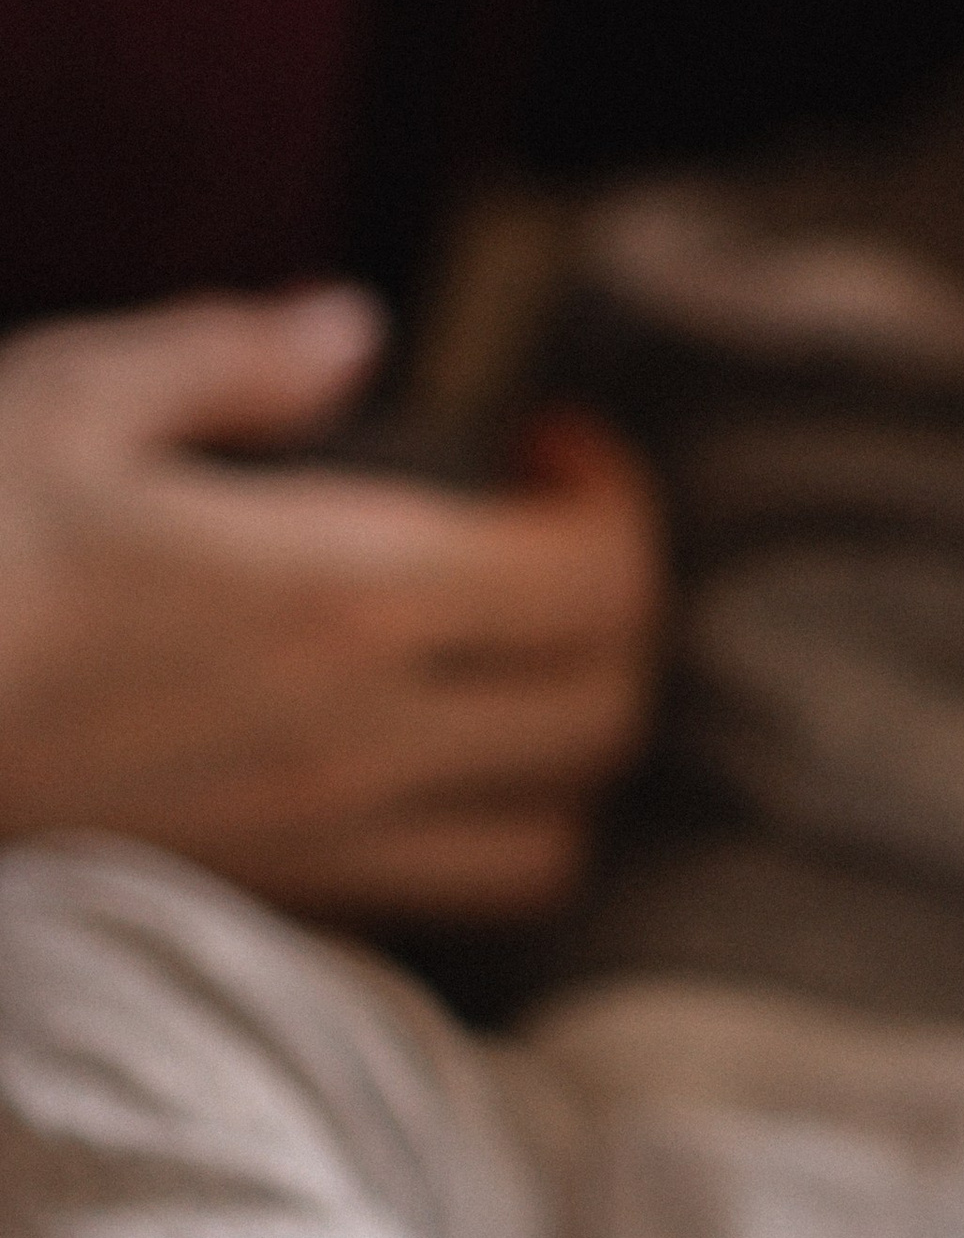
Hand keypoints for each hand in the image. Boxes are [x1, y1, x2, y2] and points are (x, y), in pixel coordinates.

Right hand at [0, 289, 664, 919]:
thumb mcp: (70, 397)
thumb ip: (232, 360)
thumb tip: (349, 330)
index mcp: (352, 596)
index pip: (599, 578)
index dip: (613, 501)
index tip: (550, 444)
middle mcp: (367, 739)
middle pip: (610, 713)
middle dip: (618, 620)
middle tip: (547, 544)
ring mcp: (317, 843)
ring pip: (548, 841)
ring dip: (561, 752)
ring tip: (498, 671)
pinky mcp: (254, 906)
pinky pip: (436, 902)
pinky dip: (466, 835)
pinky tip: (400, 761)